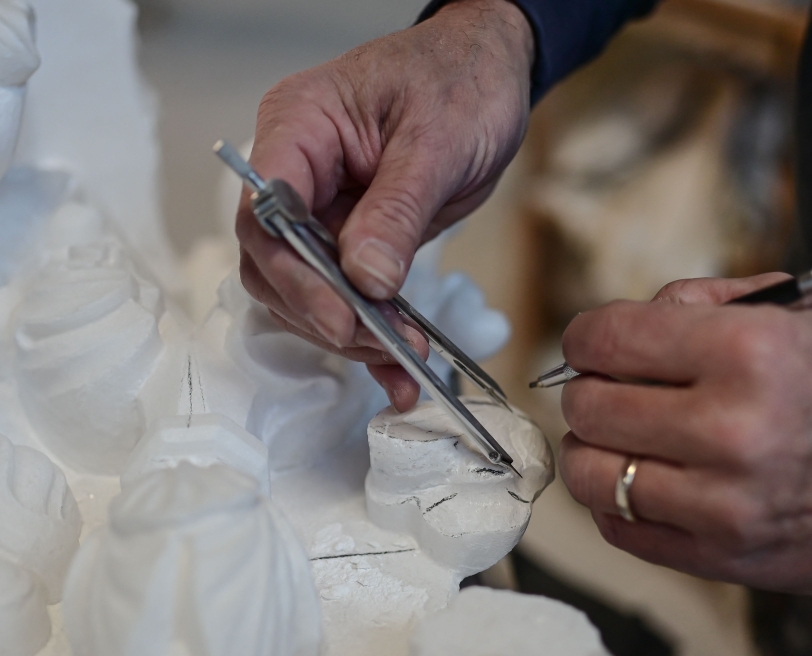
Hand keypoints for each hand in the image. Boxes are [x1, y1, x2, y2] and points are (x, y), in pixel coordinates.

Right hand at [235, 0, 533, 410]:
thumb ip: (398, 210)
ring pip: (307, 290)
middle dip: (326, 313)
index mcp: (299, 127)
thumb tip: (364, 279)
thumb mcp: (438, 140)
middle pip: (276, 263)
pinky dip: (373, 334)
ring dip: (351, 333)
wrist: (491, 74)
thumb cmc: (461, 80)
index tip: (341, 316)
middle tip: (383, 342)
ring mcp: (323, 208)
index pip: (264, 211)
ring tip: (406, 359)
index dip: (294, 273)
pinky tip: (400, 370)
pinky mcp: (354, 237)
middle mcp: (299, 172)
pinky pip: (349, 294)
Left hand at [558, 275, 811, 593]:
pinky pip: (622, 530)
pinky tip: (644, 479)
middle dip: (590, 388)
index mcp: (747, 351)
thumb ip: (702, 301)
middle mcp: (730, 428)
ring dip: (594, 447)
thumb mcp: (801, 309)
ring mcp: (724, 502)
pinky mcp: (725, 557)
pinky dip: (616, 502)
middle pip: (588, 405)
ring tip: (620, 436)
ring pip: (592, 473)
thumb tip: (629, 320)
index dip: (586, 336)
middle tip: (612, 388)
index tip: (592, 344)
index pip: (605, 339)